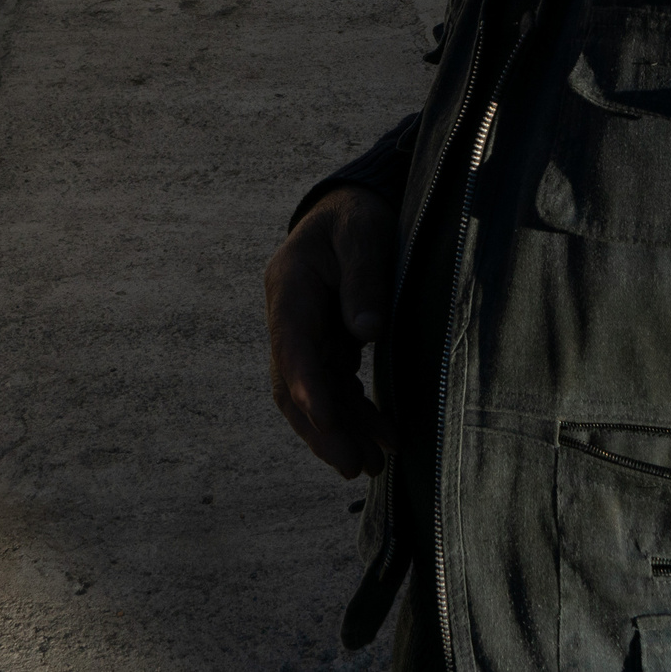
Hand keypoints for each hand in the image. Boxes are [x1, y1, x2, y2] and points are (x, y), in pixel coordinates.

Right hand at [264, 186, 398, 478]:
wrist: (349, 205)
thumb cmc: (356, 215)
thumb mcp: (363, 235)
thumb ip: (364, 279)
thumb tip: (367, 332)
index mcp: (290, 286)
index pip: (292, 347)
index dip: (308, 390)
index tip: (329, 426)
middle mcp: (288, 316)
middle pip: (293, 384)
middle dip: (321, 429)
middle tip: (352, 466)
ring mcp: (304, 332)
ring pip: (314, 393)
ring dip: (340, 430)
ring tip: (373, 465)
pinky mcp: (325, 342)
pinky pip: (334, 386)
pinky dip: (354, 414)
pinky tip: (381, 438)